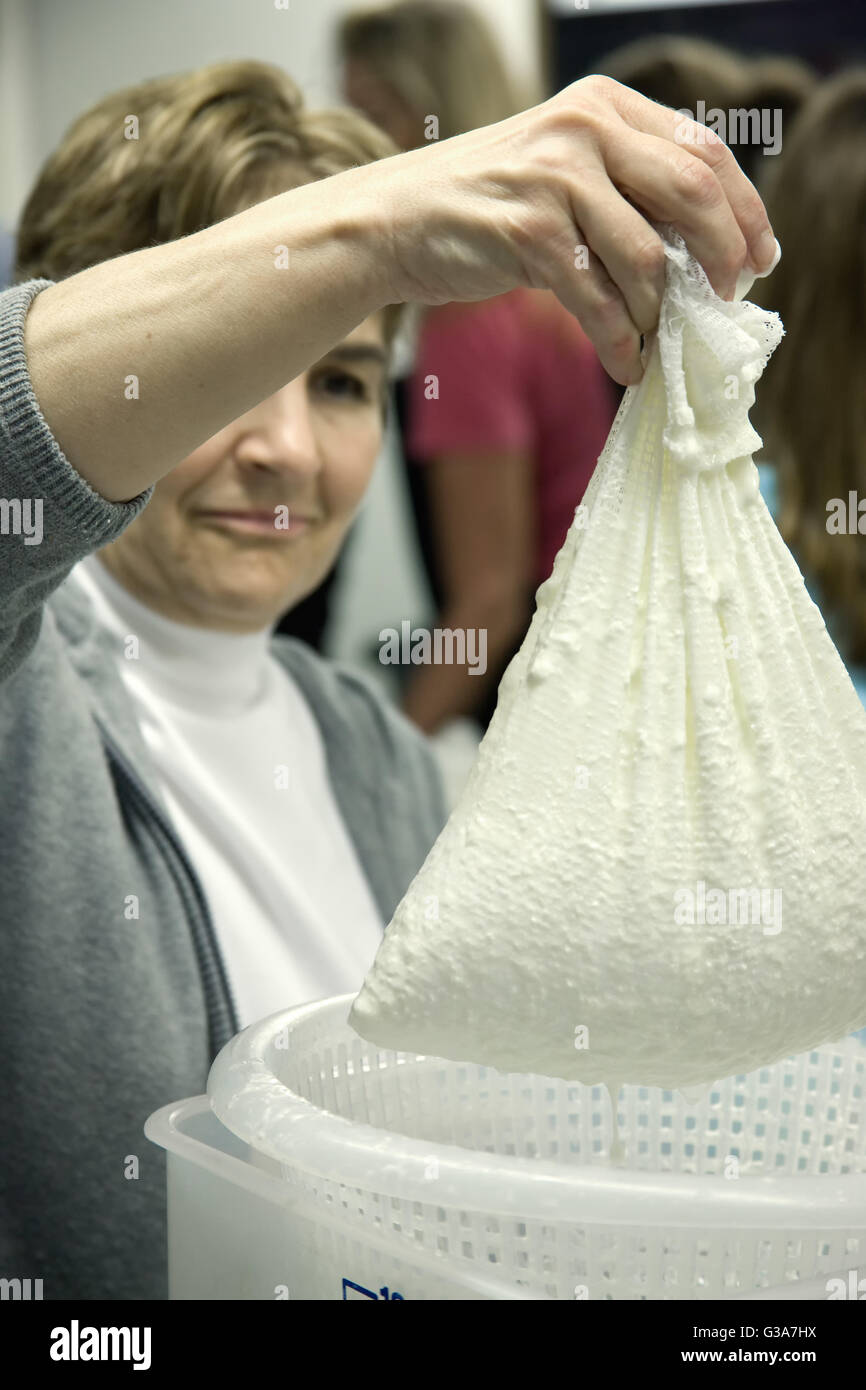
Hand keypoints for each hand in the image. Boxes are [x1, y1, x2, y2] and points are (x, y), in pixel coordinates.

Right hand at [366, 75, 776, 385]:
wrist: (392, 220)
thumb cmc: (483, 206)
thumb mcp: (563, 172)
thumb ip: (626, 191)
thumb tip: (703, 252)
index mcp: (605, 105)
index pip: (705, 150)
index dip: (745, 211)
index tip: (760, 261)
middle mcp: (585, 127)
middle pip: (693, 194)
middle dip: (722, 260)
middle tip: (723, 304)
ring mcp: (556, 177)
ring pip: (647, 257)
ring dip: (659, 314)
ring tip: (654, 343)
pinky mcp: (528, 230)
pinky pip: (598, 299)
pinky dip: (619, 341)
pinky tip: (624, 364)